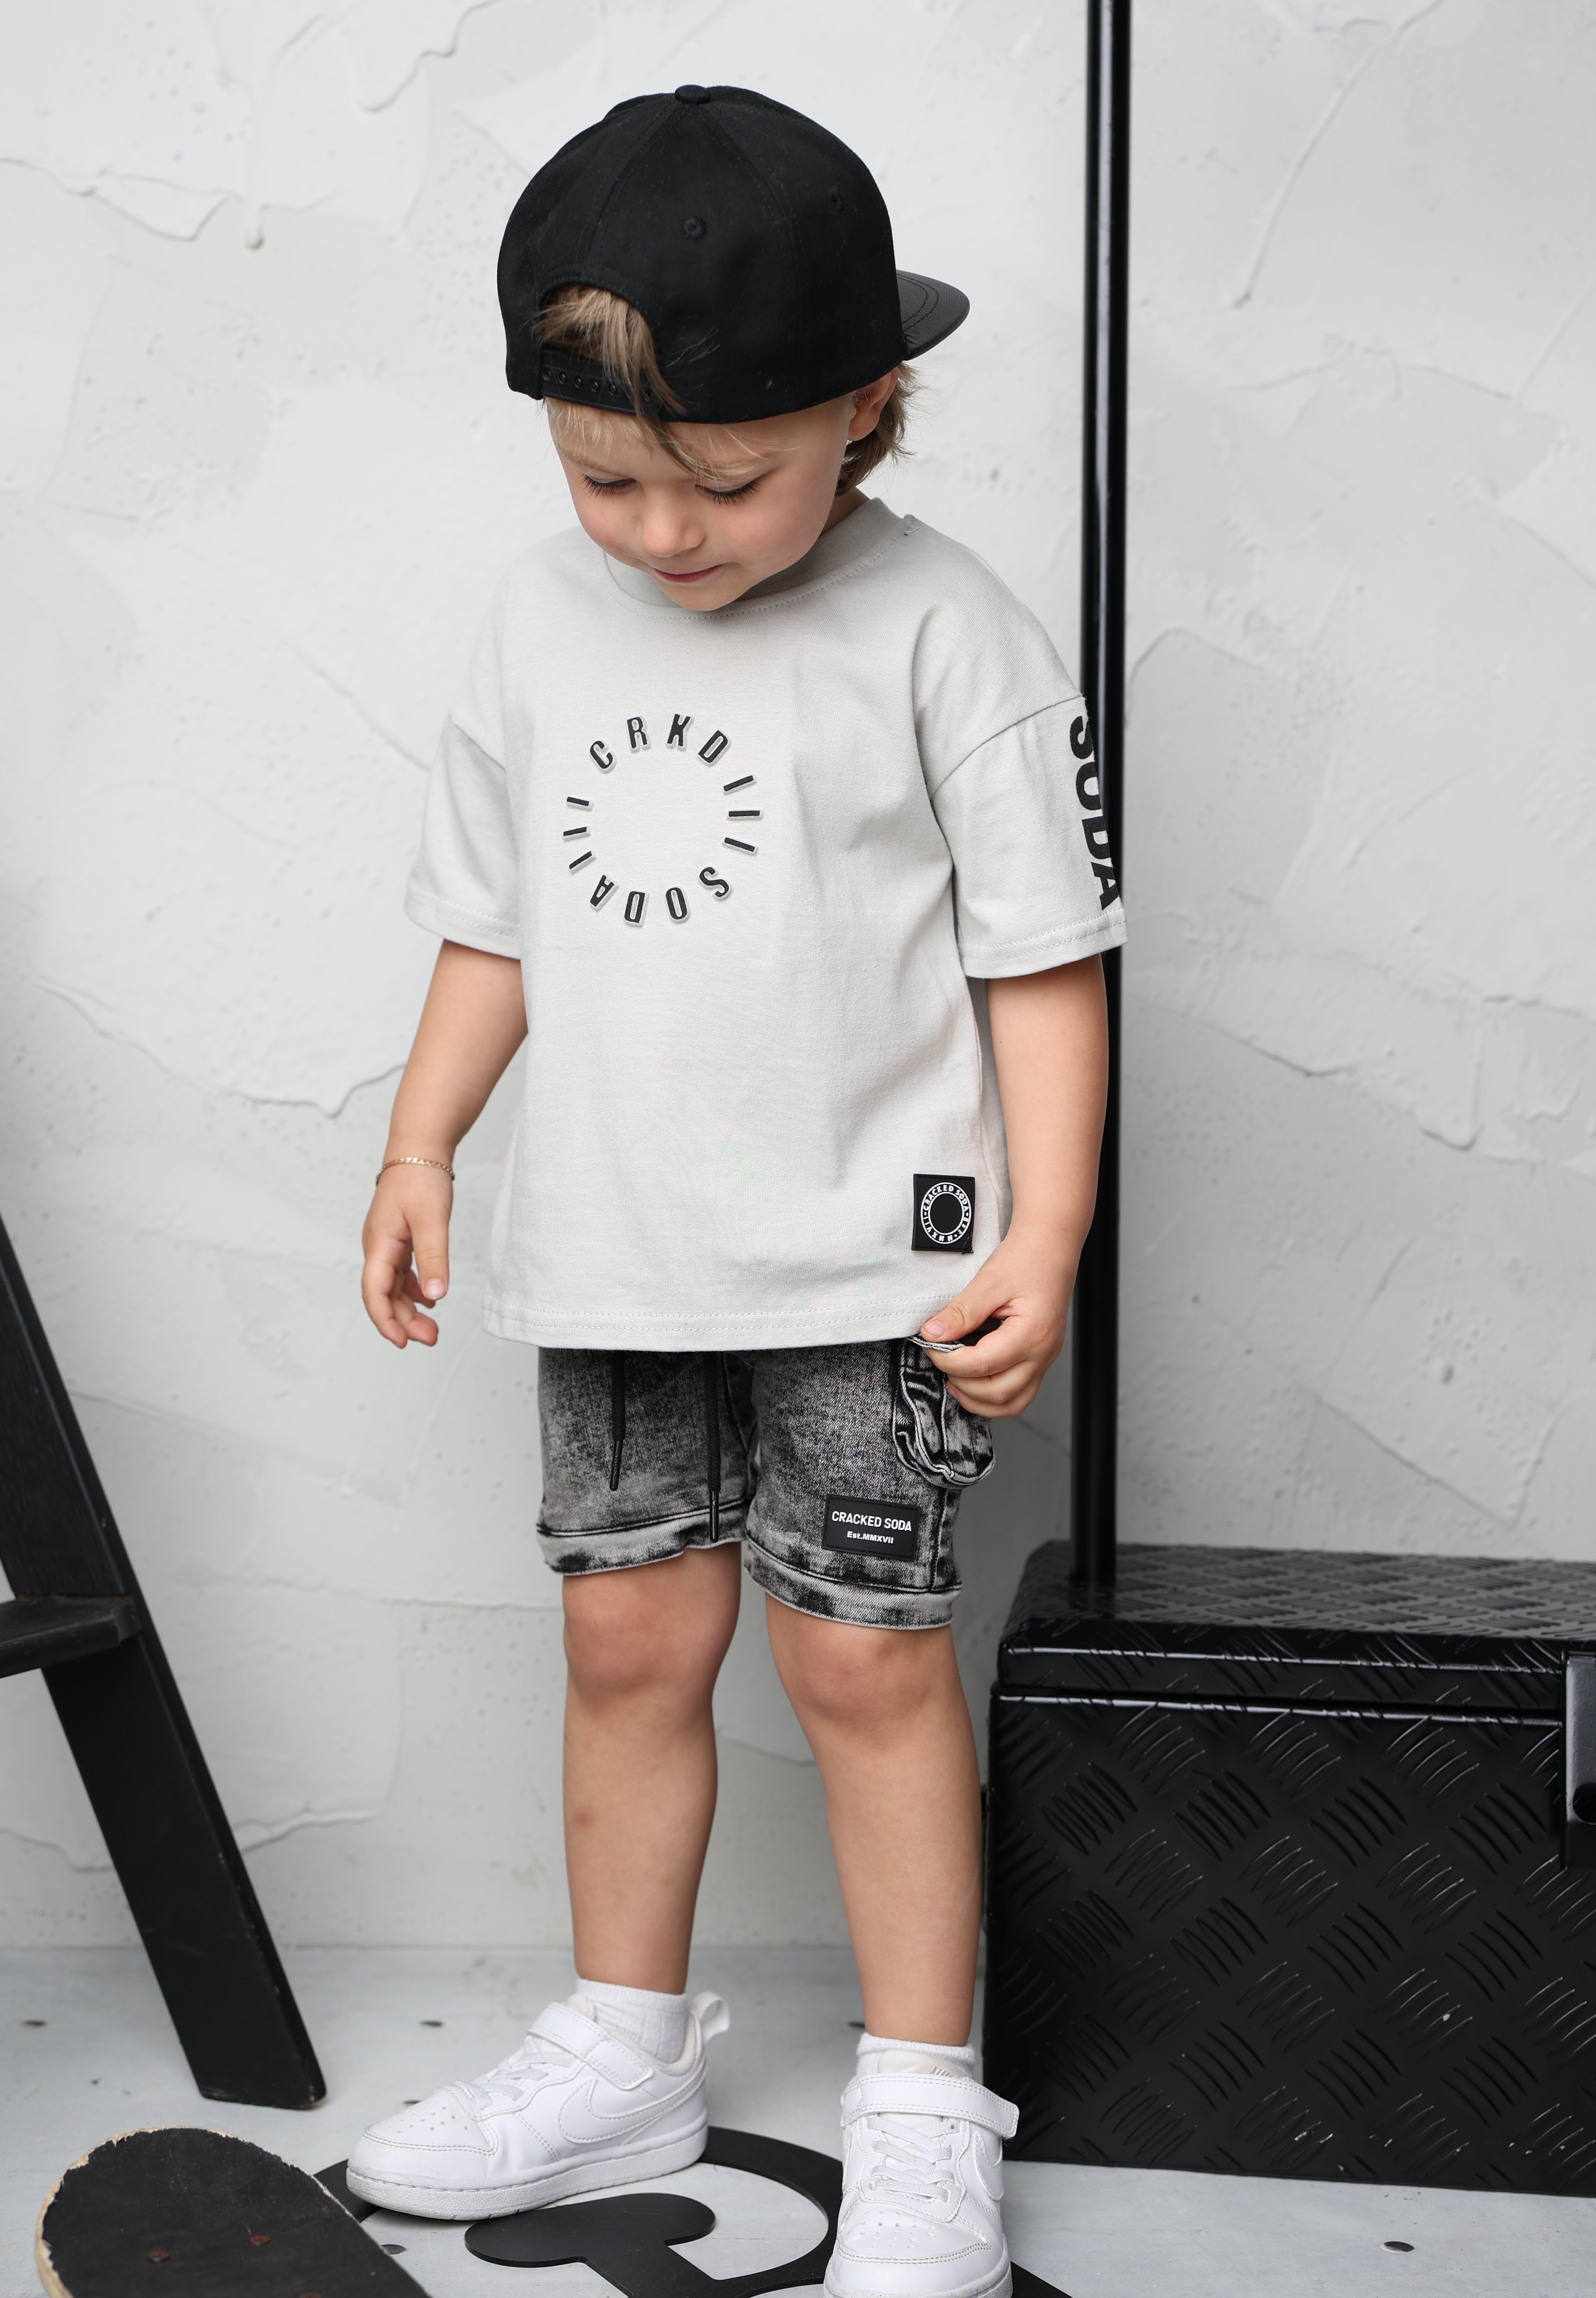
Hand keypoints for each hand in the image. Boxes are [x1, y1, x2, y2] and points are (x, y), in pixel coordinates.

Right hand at [361, 1165, 453, 1347]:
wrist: (419, 1150)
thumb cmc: (420, 1179)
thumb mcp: (431, 1219)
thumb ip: (433, 1259)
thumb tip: (435, 1297)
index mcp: (379, 1244)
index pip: (374, 1292)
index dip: (385, 1321)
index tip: (402, 1342)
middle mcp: (378, 1248)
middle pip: (384, 1295)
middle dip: (403, 1321)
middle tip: (430, 1339)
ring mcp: (387, 1244)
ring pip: (393, 1287)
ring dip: (409, 1309)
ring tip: (431, 1328)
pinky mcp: (399, 1239)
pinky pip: (401, 1274)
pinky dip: (414, 1290)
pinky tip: (429, 1299)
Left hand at [919, 1228, 1075, 1416]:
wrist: (1051, 1248)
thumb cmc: (1027, 1260)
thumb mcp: (988, 1282)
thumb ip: (960, 1313)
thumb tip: (932, 1334)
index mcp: (1031, 1334)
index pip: (982, 1365)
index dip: (949, 1360)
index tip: (931, 1345)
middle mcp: (1043, 1353)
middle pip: (998, 1393)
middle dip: (962, 1383)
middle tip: (940, 1361)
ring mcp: (1045, 1359)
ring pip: (1012, 1403)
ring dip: (979, 1400)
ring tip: (955, 1382)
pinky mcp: (1041, 1359)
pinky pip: (1020, 1393)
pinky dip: (995, 1397)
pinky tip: (975, 1383)